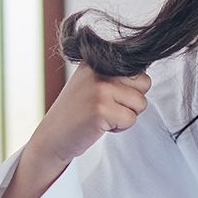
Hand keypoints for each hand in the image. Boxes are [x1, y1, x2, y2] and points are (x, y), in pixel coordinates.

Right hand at [25, 63, 150, 167]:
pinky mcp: (101, 109)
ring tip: (102, 116)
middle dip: (132, 101)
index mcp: (96, 60)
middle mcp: (98, 70)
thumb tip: (145, 76)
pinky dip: (119, 127)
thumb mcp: (93, 83)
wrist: (52, 136)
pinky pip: (131, 119)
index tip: (108, 96)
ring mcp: (99, 89)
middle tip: (107, 107)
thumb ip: (116, 75)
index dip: (129, 89)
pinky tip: (99, 125)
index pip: (138, 70)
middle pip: (145, 83)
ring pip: (141, 103)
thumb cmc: (77, 112)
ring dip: (126, 115)